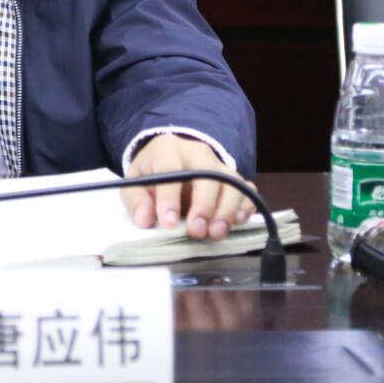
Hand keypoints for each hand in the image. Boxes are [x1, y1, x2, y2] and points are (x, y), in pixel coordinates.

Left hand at [121, 133, 255, 239]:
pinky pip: (247, 189)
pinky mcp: (233, 178)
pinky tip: (237, 222)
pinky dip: (245, 206)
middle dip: (204, 206)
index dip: (170, 197)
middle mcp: (198, 153)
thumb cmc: (153, 172)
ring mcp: (219, 165)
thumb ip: (136, 200)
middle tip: (196, 231)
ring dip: (226, 210)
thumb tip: (145, 220)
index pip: (171, 168)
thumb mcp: (136, 181)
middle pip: (208, 175)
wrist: (170, 158)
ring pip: (232, 182)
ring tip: (216, 233)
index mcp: (168, 149)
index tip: (168, 223)